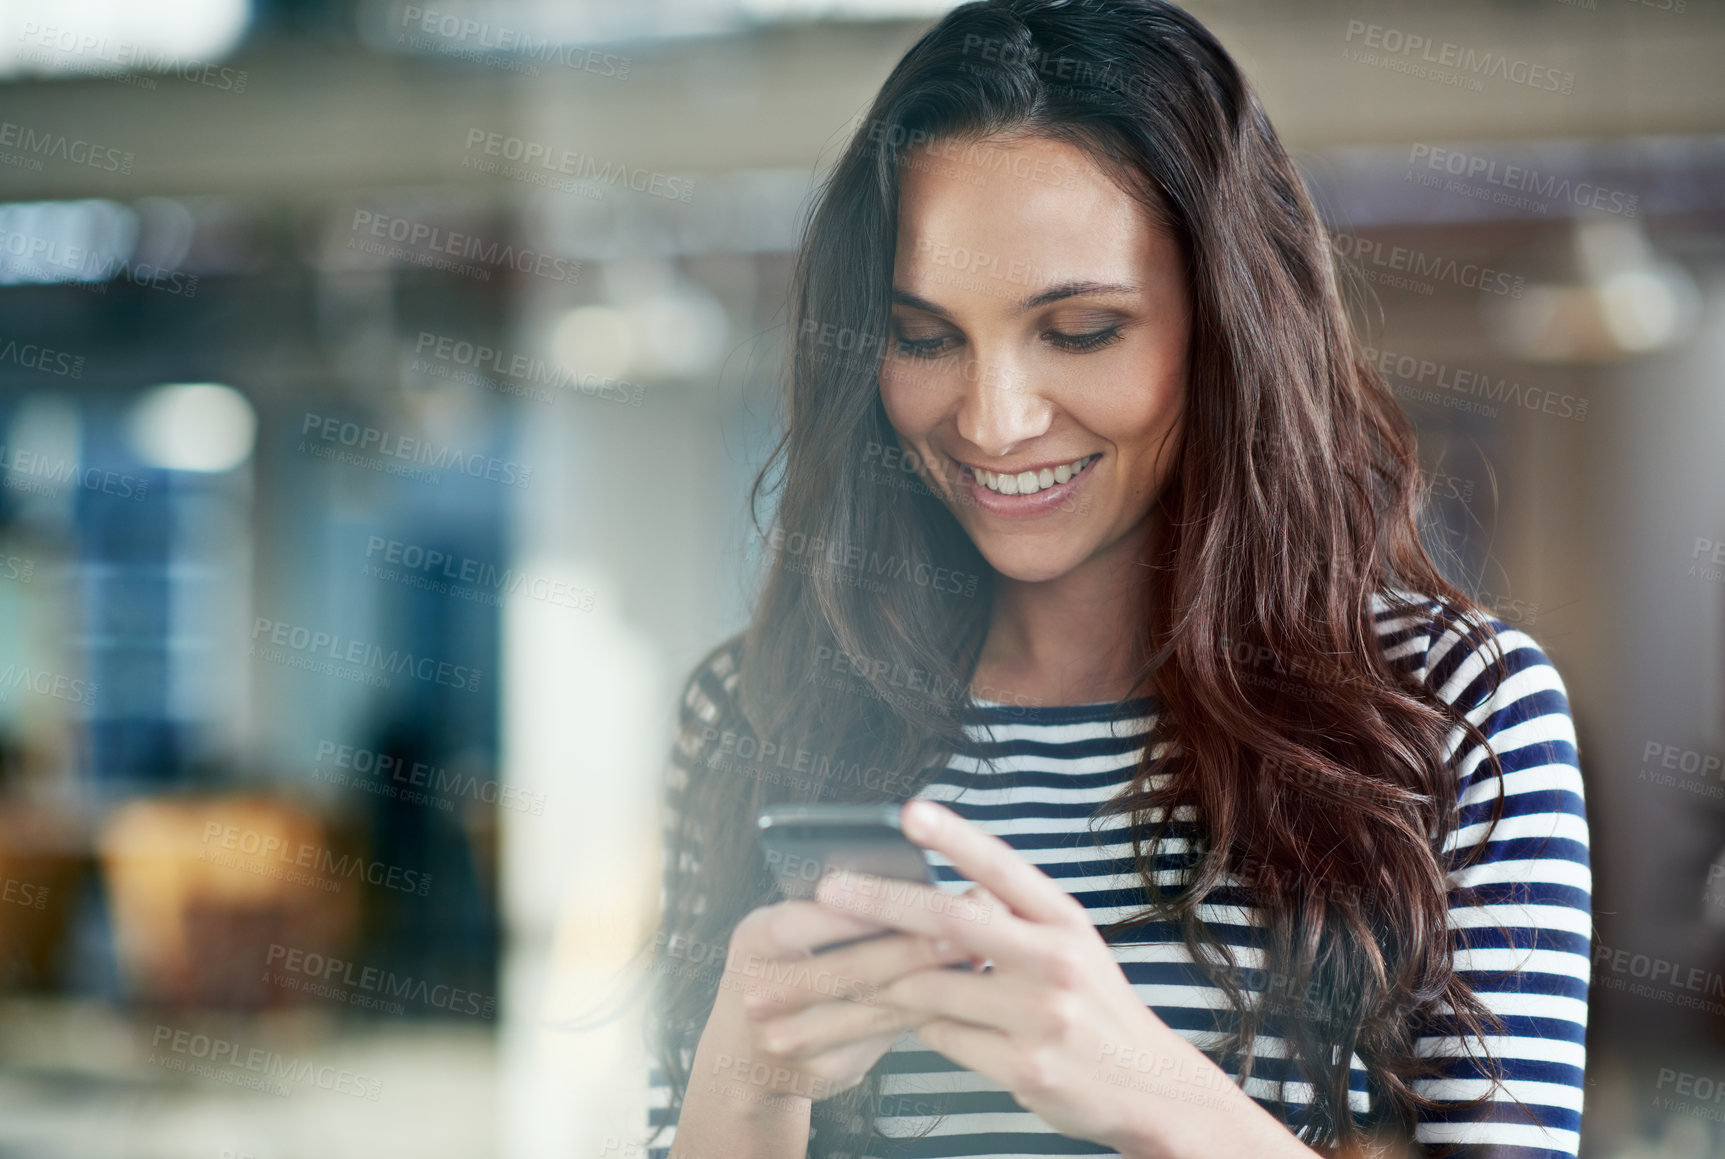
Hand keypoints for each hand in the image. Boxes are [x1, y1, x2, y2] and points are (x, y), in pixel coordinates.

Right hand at [690, 892, 974, 1114]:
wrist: (746, 1050)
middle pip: (847, 971)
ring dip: (931, 982)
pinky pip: (885, 1038)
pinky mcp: (823, 1072)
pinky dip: (924, 1013)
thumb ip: (835, 910)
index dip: (858, 913)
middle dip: (913, 947)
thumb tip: (914, 883)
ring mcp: (790, 1042)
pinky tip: (957, 994)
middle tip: (966, 926)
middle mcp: (760, 997)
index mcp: (752, 943)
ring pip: (873, 1009)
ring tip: (974, 955)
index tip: (912, 896)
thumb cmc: (781, 966)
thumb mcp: (785, 929)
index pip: (801, 923)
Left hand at [811, 799, 1301, 1158]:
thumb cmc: (1094, 1005)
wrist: (1150, 1088)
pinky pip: (944, 1037)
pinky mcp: (1023, 1068)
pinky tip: (912, 1020)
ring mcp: (1041, 1018)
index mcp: (1065, 921)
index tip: (909, 811)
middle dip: (882, 902)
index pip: (1003, 868)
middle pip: (952, 922)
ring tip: (846, 972)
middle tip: (829, 891)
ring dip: (883, 980)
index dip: (955, 837)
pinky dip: (921, 1026)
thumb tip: (935, 898)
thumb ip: (1011, 920)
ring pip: (932, 988)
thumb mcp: (1070, 946)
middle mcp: (1057, 962)